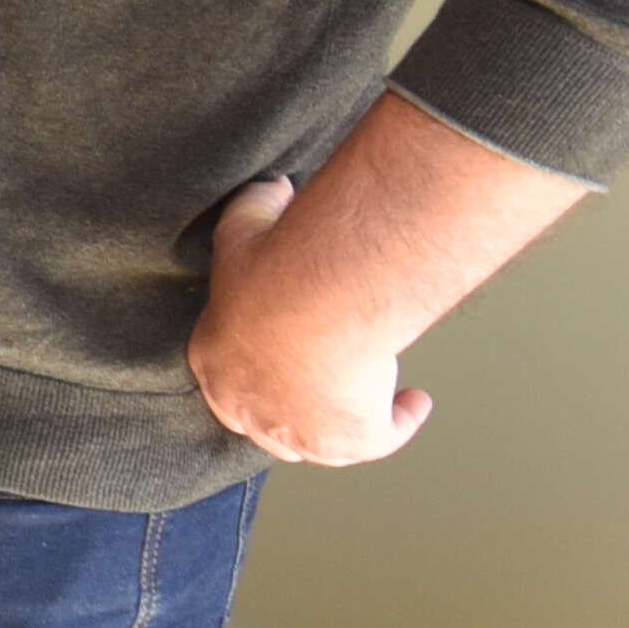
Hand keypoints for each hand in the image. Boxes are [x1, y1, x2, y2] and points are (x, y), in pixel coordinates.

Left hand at [191, 176, 431, 465]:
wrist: (312, 303)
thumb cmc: (274, 264)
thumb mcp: (249, 224)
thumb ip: (256, 205)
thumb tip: (272, 186)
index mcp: (214, 360)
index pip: (230, 375)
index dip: (258, 368)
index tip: (286, 352)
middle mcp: (247, 406)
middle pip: (268, 421)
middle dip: (294, 408)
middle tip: (325, 388)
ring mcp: (295, 430)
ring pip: (318, 440)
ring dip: (344, 420)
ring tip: (372, 398)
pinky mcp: (347, 442)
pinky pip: (377, 441)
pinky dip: (398, 423)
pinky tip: (414, 401)